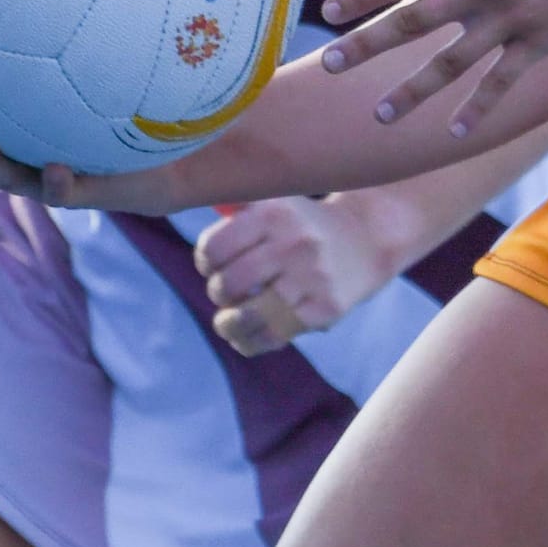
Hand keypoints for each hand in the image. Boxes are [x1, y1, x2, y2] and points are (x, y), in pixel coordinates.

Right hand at [0, 56, 181, 213]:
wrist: (150, 164)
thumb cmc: (106, 110)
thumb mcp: (79, 67)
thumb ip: (51, 38)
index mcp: (1, 128)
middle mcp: (13, 155)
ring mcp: (40, 177)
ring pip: (2, 174)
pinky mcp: (77, 193)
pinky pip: (63, 190)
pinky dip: (56, 180)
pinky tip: (56, 166)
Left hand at [193, 196, 399, 357]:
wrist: (367, 238)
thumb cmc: (303, 225)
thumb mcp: (274, 203)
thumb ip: (233, 212)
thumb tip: (180, 210)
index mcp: (273, 212)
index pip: (213, 247)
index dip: (205, 262)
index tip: (212, 265)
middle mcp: (293, 242)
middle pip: (227, 285)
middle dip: (219, 293)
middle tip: (226, 292)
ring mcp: (312, 277)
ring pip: (247, 316)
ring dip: (228, 324)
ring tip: (227, 322)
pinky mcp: (327, 308)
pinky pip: (274, 336)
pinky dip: (251, 343)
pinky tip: (245, 338)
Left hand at [319, 0, 547, 134]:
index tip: (330, 12)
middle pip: (411, 23)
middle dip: (366, 46)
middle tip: (328, 66)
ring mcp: (509, 20)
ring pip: (450, 63)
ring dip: (412, 91)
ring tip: (380, 115)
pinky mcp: (539, 44)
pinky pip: (501, 82)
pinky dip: (477, 107)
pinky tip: (454, 129)